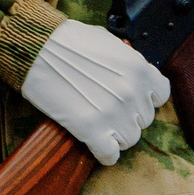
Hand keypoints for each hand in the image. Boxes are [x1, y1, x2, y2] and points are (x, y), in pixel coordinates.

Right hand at [21, 19, 167, 165]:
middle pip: (143, 119)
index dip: (144, 97)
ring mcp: (113, 113)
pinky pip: (110, 154)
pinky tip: (95, 144)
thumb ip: (124, 59)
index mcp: (139, 69)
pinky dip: (104, 153)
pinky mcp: (91, 129)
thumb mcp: (105, 40)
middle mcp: (132, 93)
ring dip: (116, 134)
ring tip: (98, 124)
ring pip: (130, 139)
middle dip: (126, 115)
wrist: (33, 46)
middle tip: (105, 108)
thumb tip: (127, 73)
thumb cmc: (64, 40)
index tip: (130, 97)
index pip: (160, 95)